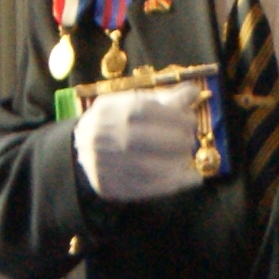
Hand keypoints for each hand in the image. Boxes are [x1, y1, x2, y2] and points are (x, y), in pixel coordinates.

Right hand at [73, 74, 216, 202]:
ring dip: (174, 165)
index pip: (142, 110)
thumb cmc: (121, 122)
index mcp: (108, 111)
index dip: (172, 116)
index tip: (191, 122)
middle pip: (140, 139)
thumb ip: (166, 100)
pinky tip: (187, 178)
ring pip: (143, 168)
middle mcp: (100, 136)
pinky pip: (143, 188)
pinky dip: (170, 183)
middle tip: (190, 142)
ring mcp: (100, 163)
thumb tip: (194, 90)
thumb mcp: (138, 105)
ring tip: (188, 159)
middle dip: (174, 141)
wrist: (84, 147)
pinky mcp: (107, 186)